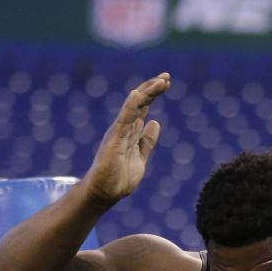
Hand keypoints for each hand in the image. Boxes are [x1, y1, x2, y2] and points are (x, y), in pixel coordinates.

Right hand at [84, 74, 167, 205]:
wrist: (104, 194)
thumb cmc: (119, 178)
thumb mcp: (141, 157)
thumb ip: (147, 141)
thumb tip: (155, 123)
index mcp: (130, 131)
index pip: (143, 107)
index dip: (154, 94)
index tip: (166, 82)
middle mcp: (124, 127)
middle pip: (140, 102)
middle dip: (153, 88)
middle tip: (167, 76)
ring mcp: (119, 132)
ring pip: (134, 107)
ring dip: (148, 93)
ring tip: (161, 81)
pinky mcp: (114, 140)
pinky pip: (123, 120)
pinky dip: (130, 106)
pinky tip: (138, 95)